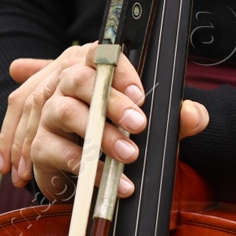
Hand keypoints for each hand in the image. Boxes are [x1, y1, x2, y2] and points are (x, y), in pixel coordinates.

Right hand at [0, 42, 209, 201]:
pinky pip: (58, 150)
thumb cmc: (127, 137)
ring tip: (129, 156)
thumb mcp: (159, 126)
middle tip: (139, 125)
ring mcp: (50, 113)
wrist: (97, 172)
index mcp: (94, 69)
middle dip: (111, 102)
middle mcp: (66, 85)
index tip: (141, 95)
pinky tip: (111, 180)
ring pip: (65, 112)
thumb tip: (193, 114)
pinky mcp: (41, 145)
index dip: (119, 71)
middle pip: (80, 79)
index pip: (101, 54)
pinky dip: (87, 166)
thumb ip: (181, 118)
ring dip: (100, 135)